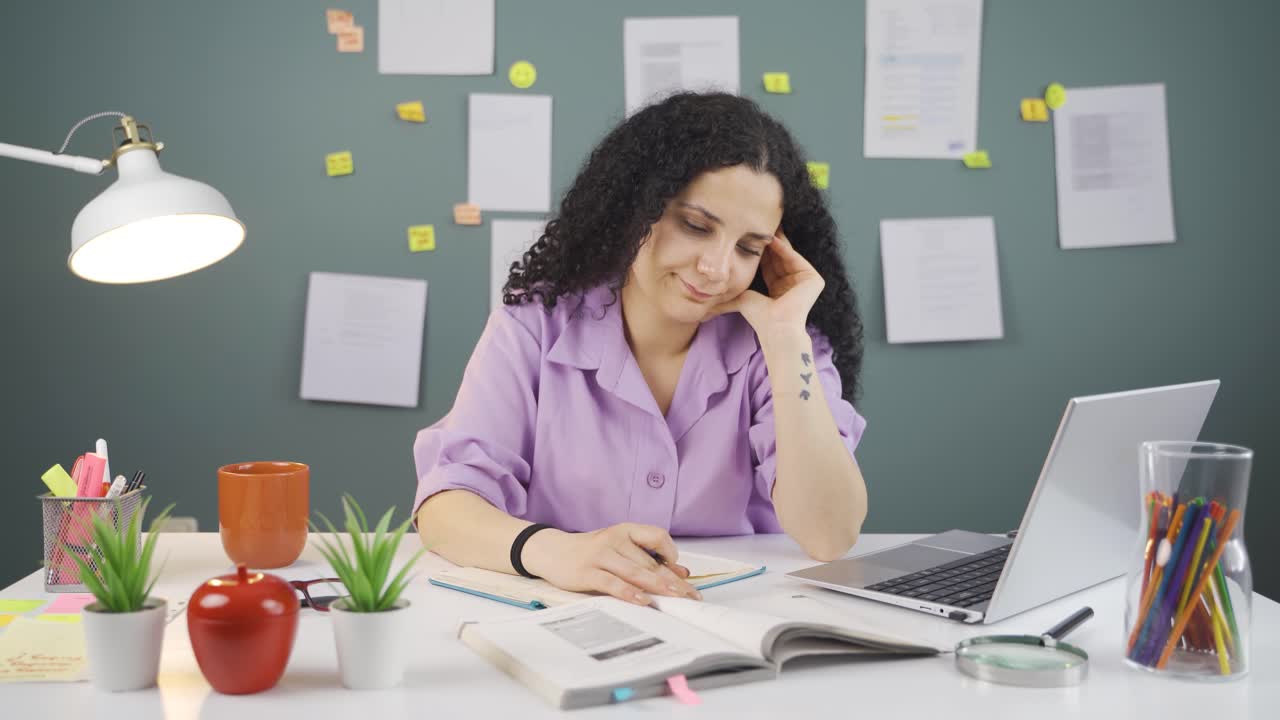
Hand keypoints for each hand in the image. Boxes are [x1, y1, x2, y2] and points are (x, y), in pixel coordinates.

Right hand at [521, 523, 700, 604]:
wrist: (551, 551)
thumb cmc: (590, 552)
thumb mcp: (619, 548)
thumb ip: (646, 557)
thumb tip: (680, 572)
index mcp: (624, 530)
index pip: (656, 536)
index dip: (672, 553)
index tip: (682, 572)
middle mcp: (614, 539)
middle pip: (649, 561)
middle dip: (672, 580)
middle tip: (691, 596)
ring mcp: (600, 555)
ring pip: (635, 571)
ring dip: (658, 586)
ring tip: (675, 598)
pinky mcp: (587, 572)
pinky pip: (613, 583)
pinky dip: (630, 593)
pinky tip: (643, 601)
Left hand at [711, 230, 823, 335]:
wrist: (775, 326)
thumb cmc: (759, 317)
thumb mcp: (741, 299)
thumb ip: (726, 298)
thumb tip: (704, 307)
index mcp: (778, 290)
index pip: (768, 266)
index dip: (758, 252)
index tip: (746, 237)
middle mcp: (792, 284)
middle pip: (778, 258)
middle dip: (767, 243)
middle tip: (756, 226)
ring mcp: (804, 281)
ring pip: (786, 255)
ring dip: (775, 242)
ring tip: (763, 227)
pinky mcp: (813, 279)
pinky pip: (795, 258)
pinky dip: (784, 248)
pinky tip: (771, 238)